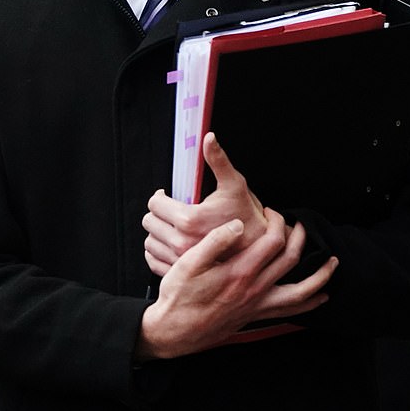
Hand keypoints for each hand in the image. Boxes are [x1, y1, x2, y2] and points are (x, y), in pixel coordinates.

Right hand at [137, 208, 337, 359]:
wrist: (174, 331)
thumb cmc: (178, 296)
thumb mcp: (187, 263)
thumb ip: (214, 242)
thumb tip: (236, 224)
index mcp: (239, 272)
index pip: (272, 241)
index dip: (277, 222)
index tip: (270, 211)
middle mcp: (254, 289)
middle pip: (291, 260)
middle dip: (300, 237)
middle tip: (299, 224)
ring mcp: (257, 305)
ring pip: (300, 291)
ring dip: (319, 275)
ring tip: (332, 263)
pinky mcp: (255, 316)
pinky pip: (290, 311)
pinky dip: (309, 303)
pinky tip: (319, 298)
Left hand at [143, 132, 267, 274]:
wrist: (259, 248)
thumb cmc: (248, 216)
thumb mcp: (234, 184)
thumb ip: (217, 159)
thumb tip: (208, 138)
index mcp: (189, 219)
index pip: (155, 204)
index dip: (160, 197)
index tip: (167, 196)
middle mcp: (182, 242)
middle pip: (149, 222)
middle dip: (158, 212)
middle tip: (170, 209)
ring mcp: (180, 260)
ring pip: (150, 241)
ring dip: (158, 231)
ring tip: (172, 225)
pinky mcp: (180, 272)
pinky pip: (154, 260)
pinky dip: (158, 250)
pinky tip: (171, 242)